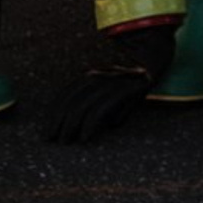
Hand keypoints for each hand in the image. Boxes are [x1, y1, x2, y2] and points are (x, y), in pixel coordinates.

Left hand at [44, 21, 177, 143]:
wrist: (154, 61)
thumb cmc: (132, 80)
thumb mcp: (112, 89)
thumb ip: (102, 103)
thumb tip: (105, 125)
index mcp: (90, 75)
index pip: (65, 95)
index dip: (54, 114)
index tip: (49, 130)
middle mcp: (96, 77)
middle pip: (70, 102)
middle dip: (58, 123)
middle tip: (53, 140)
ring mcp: (108, 84)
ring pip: (81, 106)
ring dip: (70, 126)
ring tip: (66, 141)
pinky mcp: (121, 91)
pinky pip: (100, 110)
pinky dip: (90, 125)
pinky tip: (85, 138)